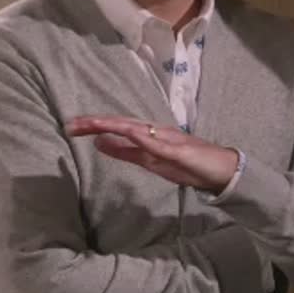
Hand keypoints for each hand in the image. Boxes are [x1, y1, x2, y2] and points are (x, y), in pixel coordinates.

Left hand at [65, 115, 237, 194]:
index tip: (72, 127)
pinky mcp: (180, 150)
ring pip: (137, 130)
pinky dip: (144, 138)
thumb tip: (99, 143)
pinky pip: (159, 144)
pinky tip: (130, 133)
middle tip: (71, 124)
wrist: (222, 169)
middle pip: (122, 125)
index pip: (117, 129)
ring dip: (115, 125)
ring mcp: (168, 141)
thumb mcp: (151, 161)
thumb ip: (127, 152)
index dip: (95, 127)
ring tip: (93, 123)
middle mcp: (156, 134)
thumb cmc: (190, 165)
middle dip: (97, 124)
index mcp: (148, 137)